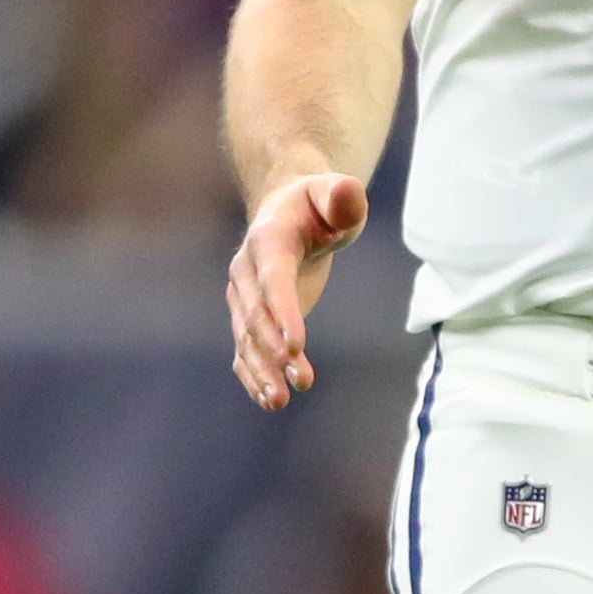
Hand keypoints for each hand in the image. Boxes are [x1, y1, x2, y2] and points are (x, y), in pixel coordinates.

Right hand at [227, 172, 368, 408]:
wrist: (289, 209)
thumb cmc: (320, 203)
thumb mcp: (336, 193)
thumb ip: (342, 196)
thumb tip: (348, 194)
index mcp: (268, 240)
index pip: (273, 280)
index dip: (283, 312)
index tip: (297, 345)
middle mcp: (246, 271)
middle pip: (256, 316)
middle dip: (275, 350)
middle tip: (302, 379)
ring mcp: (244, 296)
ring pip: (247, 339)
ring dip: (262, 370)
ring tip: (279, 401)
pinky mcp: (251, 317)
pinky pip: (246, 349)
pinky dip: (254, 375)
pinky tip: (270, 399)